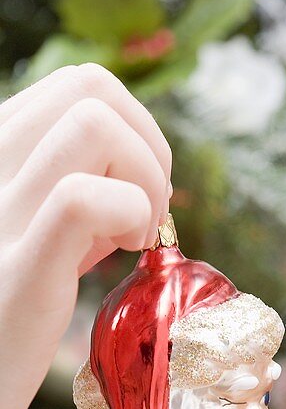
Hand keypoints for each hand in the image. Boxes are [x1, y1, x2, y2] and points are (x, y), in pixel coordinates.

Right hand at [0, 63, 172, 408]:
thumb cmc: (4, 323)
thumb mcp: (34, 237)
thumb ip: (72, 195)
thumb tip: (141, 179)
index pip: (80, 85)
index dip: (134, 133)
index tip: (139, 197)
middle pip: (91, 86)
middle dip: (148, 146)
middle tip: (146, 217)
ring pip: (93, 122)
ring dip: (145, 178)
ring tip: (134, 237)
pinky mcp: (17, 271)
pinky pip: (83, 200)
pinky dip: (131, 215)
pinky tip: (126, 254)